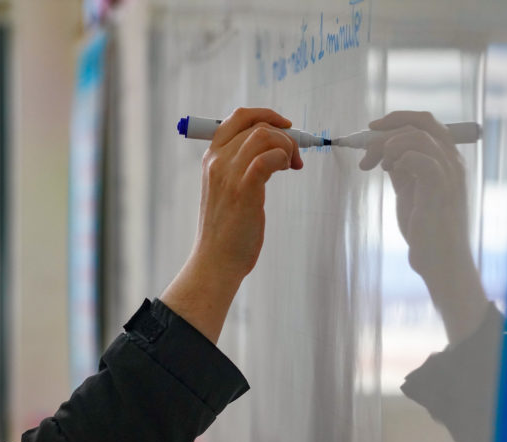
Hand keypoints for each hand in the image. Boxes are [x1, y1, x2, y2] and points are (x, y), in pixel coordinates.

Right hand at [161, 107, 302, 342]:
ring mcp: (230, 174)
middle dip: (283, 133)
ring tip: (292, 166)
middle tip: (295, 157)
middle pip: (255, 124)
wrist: (215, 261)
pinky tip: (287, 170)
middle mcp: (218, 162)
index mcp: (211, 160)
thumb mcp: (224, 192)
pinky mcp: (245, 189)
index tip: (285, 125)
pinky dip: (283, 157)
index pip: (238, 118)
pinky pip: (269, 157)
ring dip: (286, 146)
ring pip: (265, 136)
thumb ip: (238, 169)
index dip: (265, 115)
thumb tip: (270, 153)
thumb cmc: (224, 232)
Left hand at [360, 111, 487, 343]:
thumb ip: (402, 170)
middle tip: (365, 147)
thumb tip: (385, 152)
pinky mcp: (440, 189)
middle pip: (423, 122)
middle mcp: (452, 162)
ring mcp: (449, 174)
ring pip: (418, 137)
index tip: (371, 128)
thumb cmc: (425, 229)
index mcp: (446, 160)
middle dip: (389, 128)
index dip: (398, 119)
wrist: (439, 259)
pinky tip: (389, 172)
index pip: (426, 123)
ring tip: (377, 167)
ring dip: (388, 146)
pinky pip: (420, 158)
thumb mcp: (410, 191)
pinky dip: (399, 158)